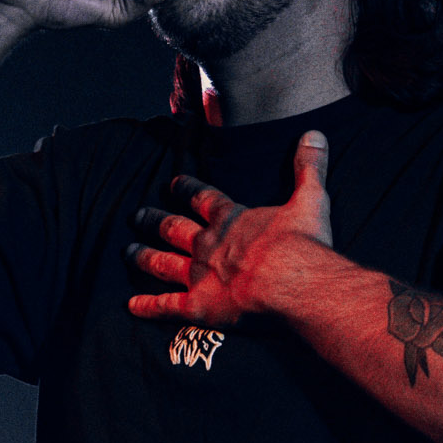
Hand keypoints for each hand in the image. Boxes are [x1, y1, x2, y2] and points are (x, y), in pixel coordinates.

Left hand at [126, 129, 333, 326]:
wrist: (291, 282)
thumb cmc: (301, 244)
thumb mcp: (310, 199)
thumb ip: (309, 168)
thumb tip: (314, 134)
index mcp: (231, 219)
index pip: (204, 199)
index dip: (187, 189)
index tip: (173, 183)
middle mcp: (208, 244)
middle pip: (174, 229)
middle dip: (155, 221)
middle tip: (137, 215)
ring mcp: (199, 276)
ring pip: (163, 264)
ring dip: (144, 257)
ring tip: (128, 252)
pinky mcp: (197, 307)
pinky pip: (166, 307)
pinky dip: (147, 307)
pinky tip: (130, 307)